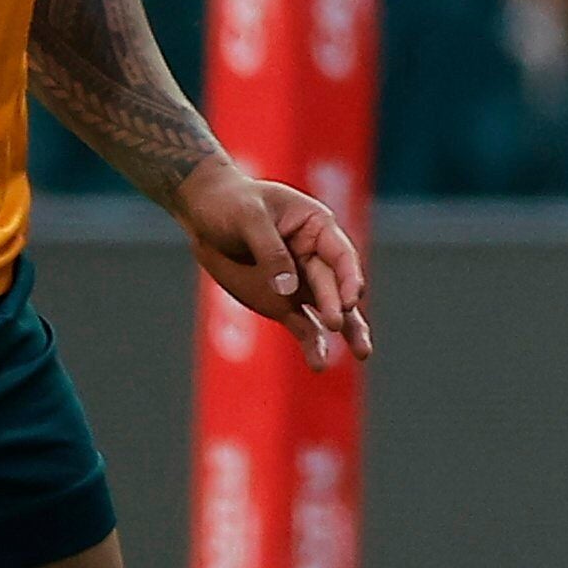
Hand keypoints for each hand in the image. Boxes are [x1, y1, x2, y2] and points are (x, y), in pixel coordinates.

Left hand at [181, 156, 372, 368]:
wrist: (205, 215)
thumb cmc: (231, 204)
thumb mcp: (248, 217)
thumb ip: (269, 250)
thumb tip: (287, 288)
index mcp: (316, 227)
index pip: (341, 255)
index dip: (349, 276)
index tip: (349, 299)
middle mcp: (315, 257)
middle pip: (335, 286)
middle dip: (338, 306)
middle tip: (336, 323)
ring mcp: (300, 283)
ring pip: (329, 311)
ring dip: (344, 331)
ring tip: (363, 353)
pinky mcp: (282, 303)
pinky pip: (303, 326)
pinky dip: (312, 344)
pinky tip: (319, 363)